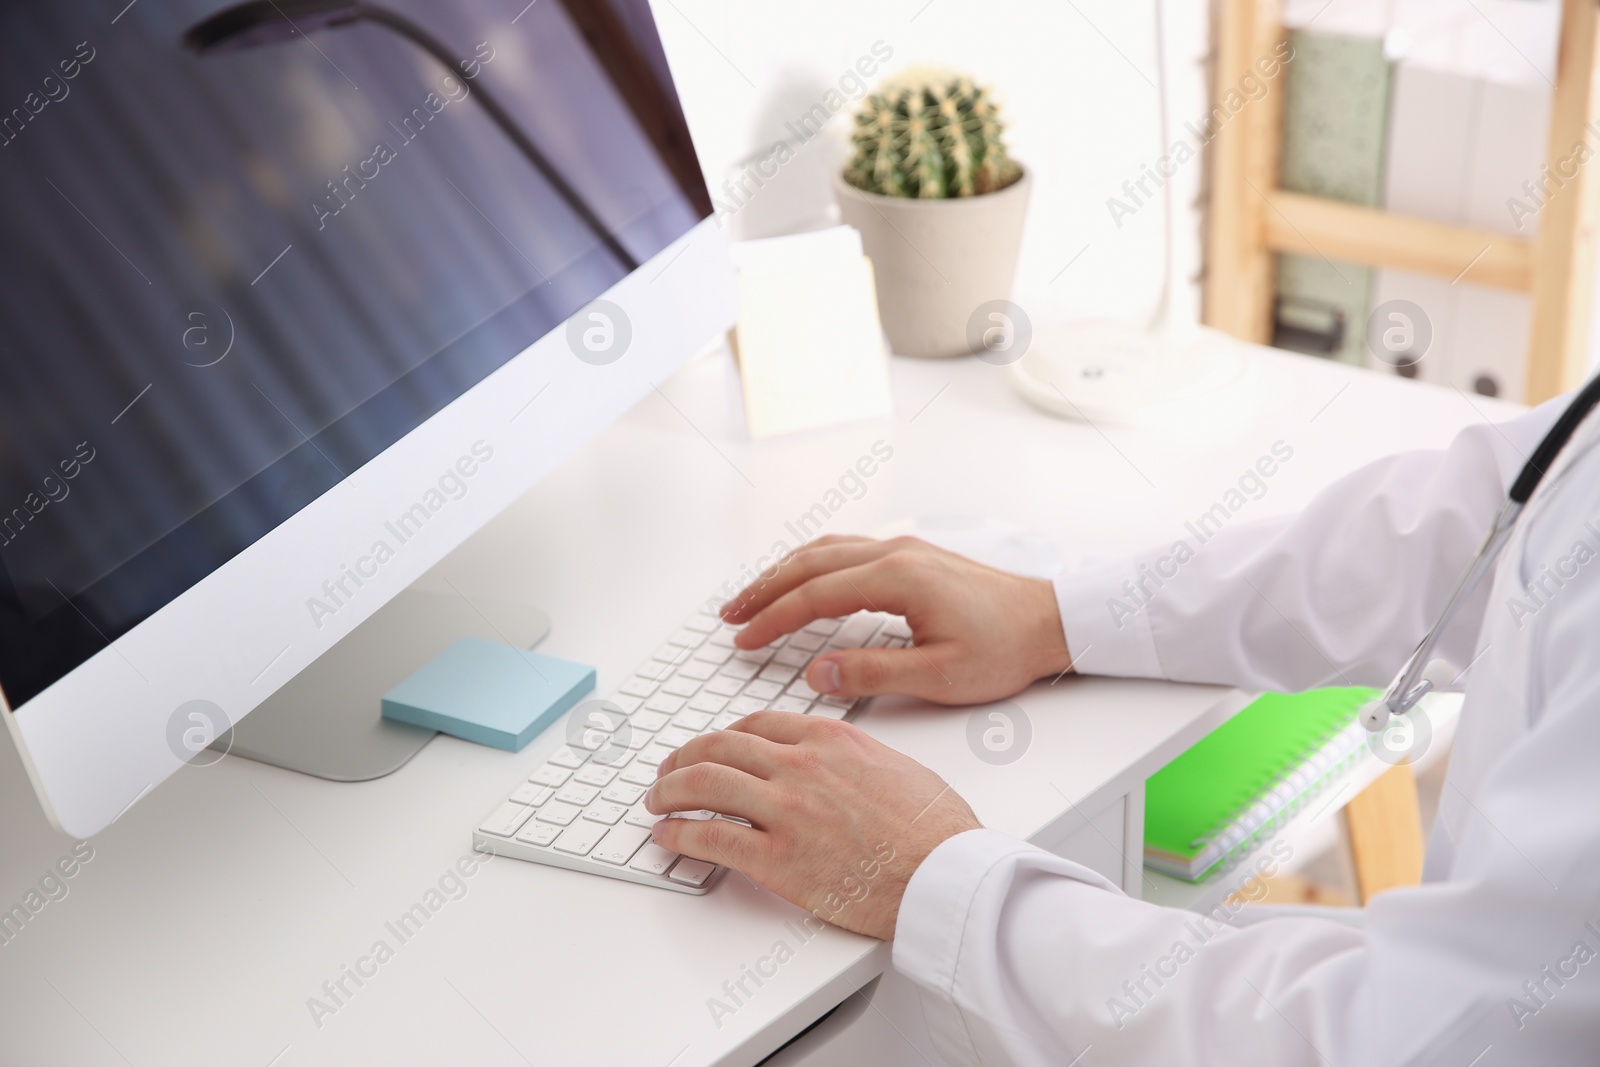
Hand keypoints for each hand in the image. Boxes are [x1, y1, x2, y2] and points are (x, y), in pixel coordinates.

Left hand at [647, 712, 980, 939]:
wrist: (946, 874)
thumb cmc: (936, 829)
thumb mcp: (895, 767)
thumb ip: (853, 758)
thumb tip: (837, 765)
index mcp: (829, 739)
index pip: (756, 726)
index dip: (723, 737)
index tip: (712, 748)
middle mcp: (801, 766)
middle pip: (719, 748)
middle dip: (683, 758)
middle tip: (668, 772)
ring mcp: (786, 810)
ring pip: (703, 784)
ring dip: (669, 792)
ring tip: (657, 802)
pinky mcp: (778, 859)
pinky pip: (711, 839)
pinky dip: (679, 835)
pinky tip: (668, 838)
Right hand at [721, 535, 1071, 704]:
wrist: (1051, 620)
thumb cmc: (1005, 648)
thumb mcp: (940, 676)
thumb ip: (873, 674)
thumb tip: (817, 673)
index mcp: (898, 579)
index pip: (815, 596)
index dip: (773, 619)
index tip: (744, 640)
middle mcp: (896, 553)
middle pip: (810, 564)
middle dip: (764, 589)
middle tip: (730, 615)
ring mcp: (904, 549)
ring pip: (826, 550)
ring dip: (784, 572)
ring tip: (753, 597)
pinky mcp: (913, 555)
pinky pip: (846, 549)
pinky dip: (812, 563)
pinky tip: (803, 578)